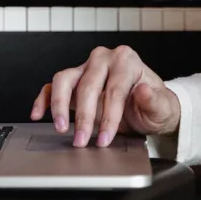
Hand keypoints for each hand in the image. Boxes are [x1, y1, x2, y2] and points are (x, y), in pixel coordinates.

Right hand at [31, 45, 180, 147]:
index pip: (114, 89)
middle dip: (84, 116)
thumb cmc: (153, 105)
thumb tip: (143, 91)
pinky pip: (53, 86)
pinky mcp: (73, 79)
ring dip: (60, 105)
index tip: (105, 137)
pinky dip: (44, 99)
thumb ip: (154, 100)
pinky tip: (38, 113)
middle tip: (82, 140)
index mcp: (127, 61)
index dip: (109, 116)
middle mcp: (104, 59)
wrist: (147, 107)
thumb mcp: (162, 107)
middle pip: (88, 85)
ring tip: (60, 127)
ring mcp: (86, 67)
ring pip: (65, 79)